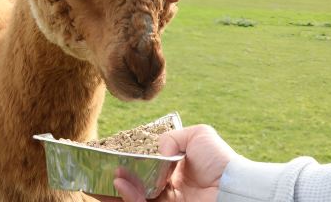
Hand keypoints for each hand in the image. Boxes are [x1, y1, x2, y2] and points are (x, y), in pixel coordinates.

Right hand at [90, 124, 236, 201]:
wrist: (236, 188)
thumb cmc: (221, 161)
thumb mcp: (199, 135)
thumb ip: (173, 137)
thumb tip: (157, 150)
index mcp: (175, 172)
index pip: (145, 170)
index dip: (128, 165)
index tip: (111, 159)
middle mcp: (169, 190)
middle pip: (135, 186)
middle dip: (113, 181)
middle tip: (95, 172)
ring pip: (134, 198)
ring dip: (117, 189)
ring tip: (106, 176)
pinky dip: (129, 197)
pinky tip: (120, 183)